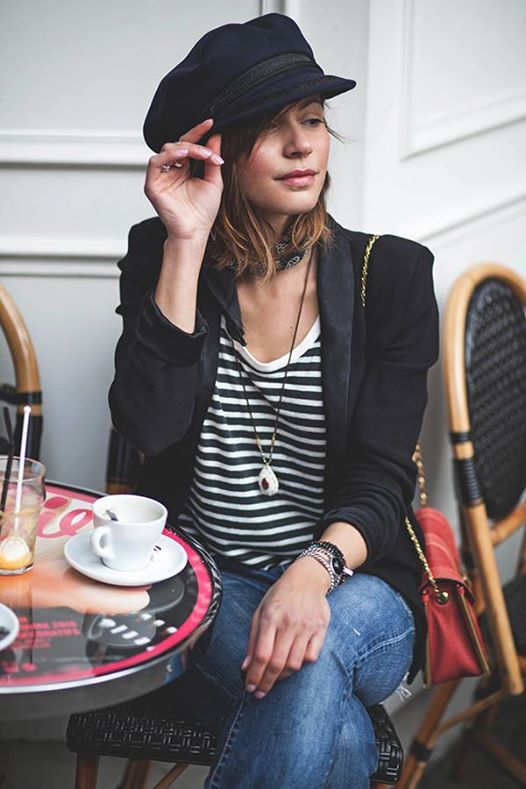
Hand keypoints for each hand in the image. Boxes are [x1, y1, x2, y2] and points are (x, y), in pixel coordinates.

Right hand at [144, 118, 223, 241]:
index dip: (199, 132)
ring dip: (186, 147)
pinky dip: (168, 155)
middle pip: (178, 143)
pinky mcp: (152, 184)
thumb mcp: (214, 181)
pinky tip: (183, 154)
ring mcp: (161, 176)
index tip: (211, 123)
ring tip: (202, 153)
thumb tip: (216, 137)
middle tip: (210, 144)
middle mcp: (171, 170)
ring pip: (167, 149)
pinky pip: (155, 162)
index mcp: (184, 169)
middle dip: (195, 140)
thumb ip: (212, 159)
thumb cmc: (203, 212)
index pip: (189, 144)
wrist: (195, 232)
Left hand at [241, 558, 330, 697]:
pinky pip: (312, 656)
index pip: (261, 654)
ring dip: (282, 677)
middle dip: (266, 682)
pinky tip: (292, 665)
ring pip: (295, 663)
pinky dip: (301, 664)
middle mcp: (289, 622)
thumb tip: (245, 667)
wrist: (306, 579)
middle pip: (277, 663)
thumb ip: (253, 639)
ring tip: (274, 680)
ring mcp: (306, 626)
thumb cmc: (279, 596)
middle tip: (259, 693)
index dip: (254, 675)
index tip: (249, 687)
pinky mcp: (321, 628)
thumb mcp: (260, 611)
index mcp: (270, 617)